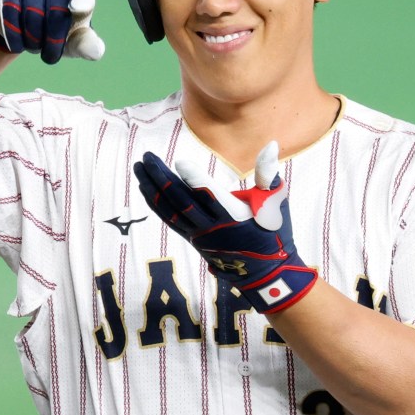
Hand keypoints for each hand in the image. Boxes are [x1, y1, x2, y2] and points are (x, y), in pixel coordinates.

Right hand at [0, 0, 104, 63]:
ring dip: (33, 42)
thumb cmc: (55, 35)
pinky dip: (16, 39)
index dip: (81, 1)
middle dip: (52, 43)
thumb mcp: (72, 43)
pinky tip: (19, 43)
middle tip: (49, 54)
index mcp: (78, 1)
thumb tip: (96, 52)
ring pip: (32, 18)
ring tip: (34, 45)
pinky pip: (11, 18)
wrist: (21, 26)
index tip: (77, 5)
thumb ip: (86, 45)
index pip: (84, 0)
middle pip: (56, 17)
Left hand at [134, 141, 317, 313]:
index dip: (195, 179)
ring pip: (170, 210)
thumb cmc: (274, 231)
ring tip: (139, 168)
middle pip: (181, 201)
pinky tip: (145, 188)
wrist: (266, 272)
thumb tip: (271, 143)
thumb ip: (268, 172)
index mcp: (234, 216)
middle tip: (146, 156)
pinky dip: (155, 203)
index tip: (179, 162)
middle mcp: (212, 227)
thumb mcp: (275, 200)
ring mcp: (199, 235)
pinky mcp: (193, 239)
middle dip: (161, 178)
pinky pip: (169, 219)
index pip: (211, 196)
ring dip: (152, 188)